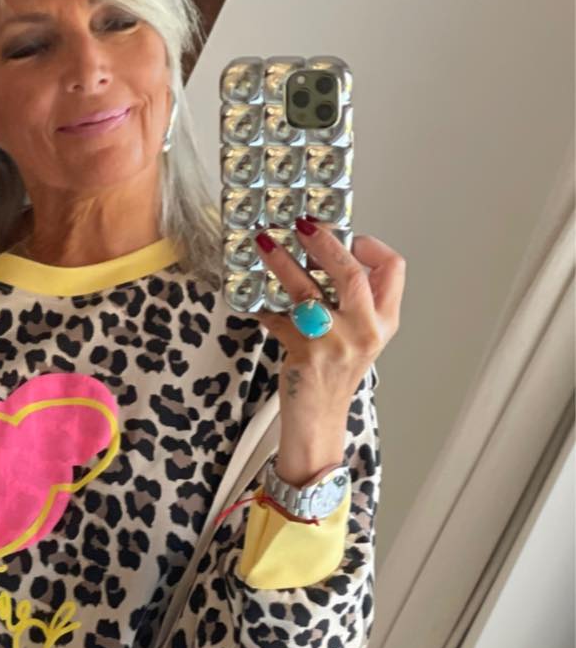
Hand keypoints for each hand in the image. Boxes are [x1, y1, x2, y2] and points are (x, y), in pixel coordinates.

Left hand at [253, 221, 405, 447]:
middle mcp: (365, 331)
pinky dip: (264, 308)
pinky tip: (254, 302)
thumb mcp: (358, 337)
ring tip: (265, 245)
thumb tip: (322, 256)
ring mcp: (336, 343)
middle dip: (324, 243)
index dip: (371, 246)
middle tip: (302, 225)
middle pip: (351, 274)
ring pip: (309, 292)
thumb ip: (351, 302)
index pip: (393, 269)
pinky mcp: (306, 354)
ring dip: (283, 264)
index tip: (350, 234)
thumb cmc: (334, 376)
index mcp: (384, 322)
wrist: (319, 421)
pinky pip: (279, 320)